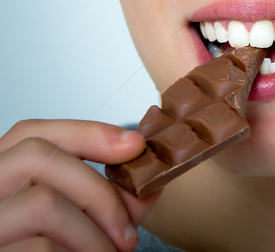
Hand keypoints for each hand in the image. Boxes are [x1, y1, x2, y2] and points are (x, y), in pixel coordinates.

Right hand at [0, 119, 158, 250]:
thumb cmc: (39, 249)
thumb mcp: (70, 218)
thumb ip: (101, 199)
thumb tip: (147, 186)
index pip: (31, 132)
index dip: (87, 132)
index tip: (135, 144)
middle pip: (38, 156)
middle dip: (97, 188)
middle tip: (130, 232)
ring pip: (44, 203)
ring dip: (93, 232)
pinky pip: (40, 247)